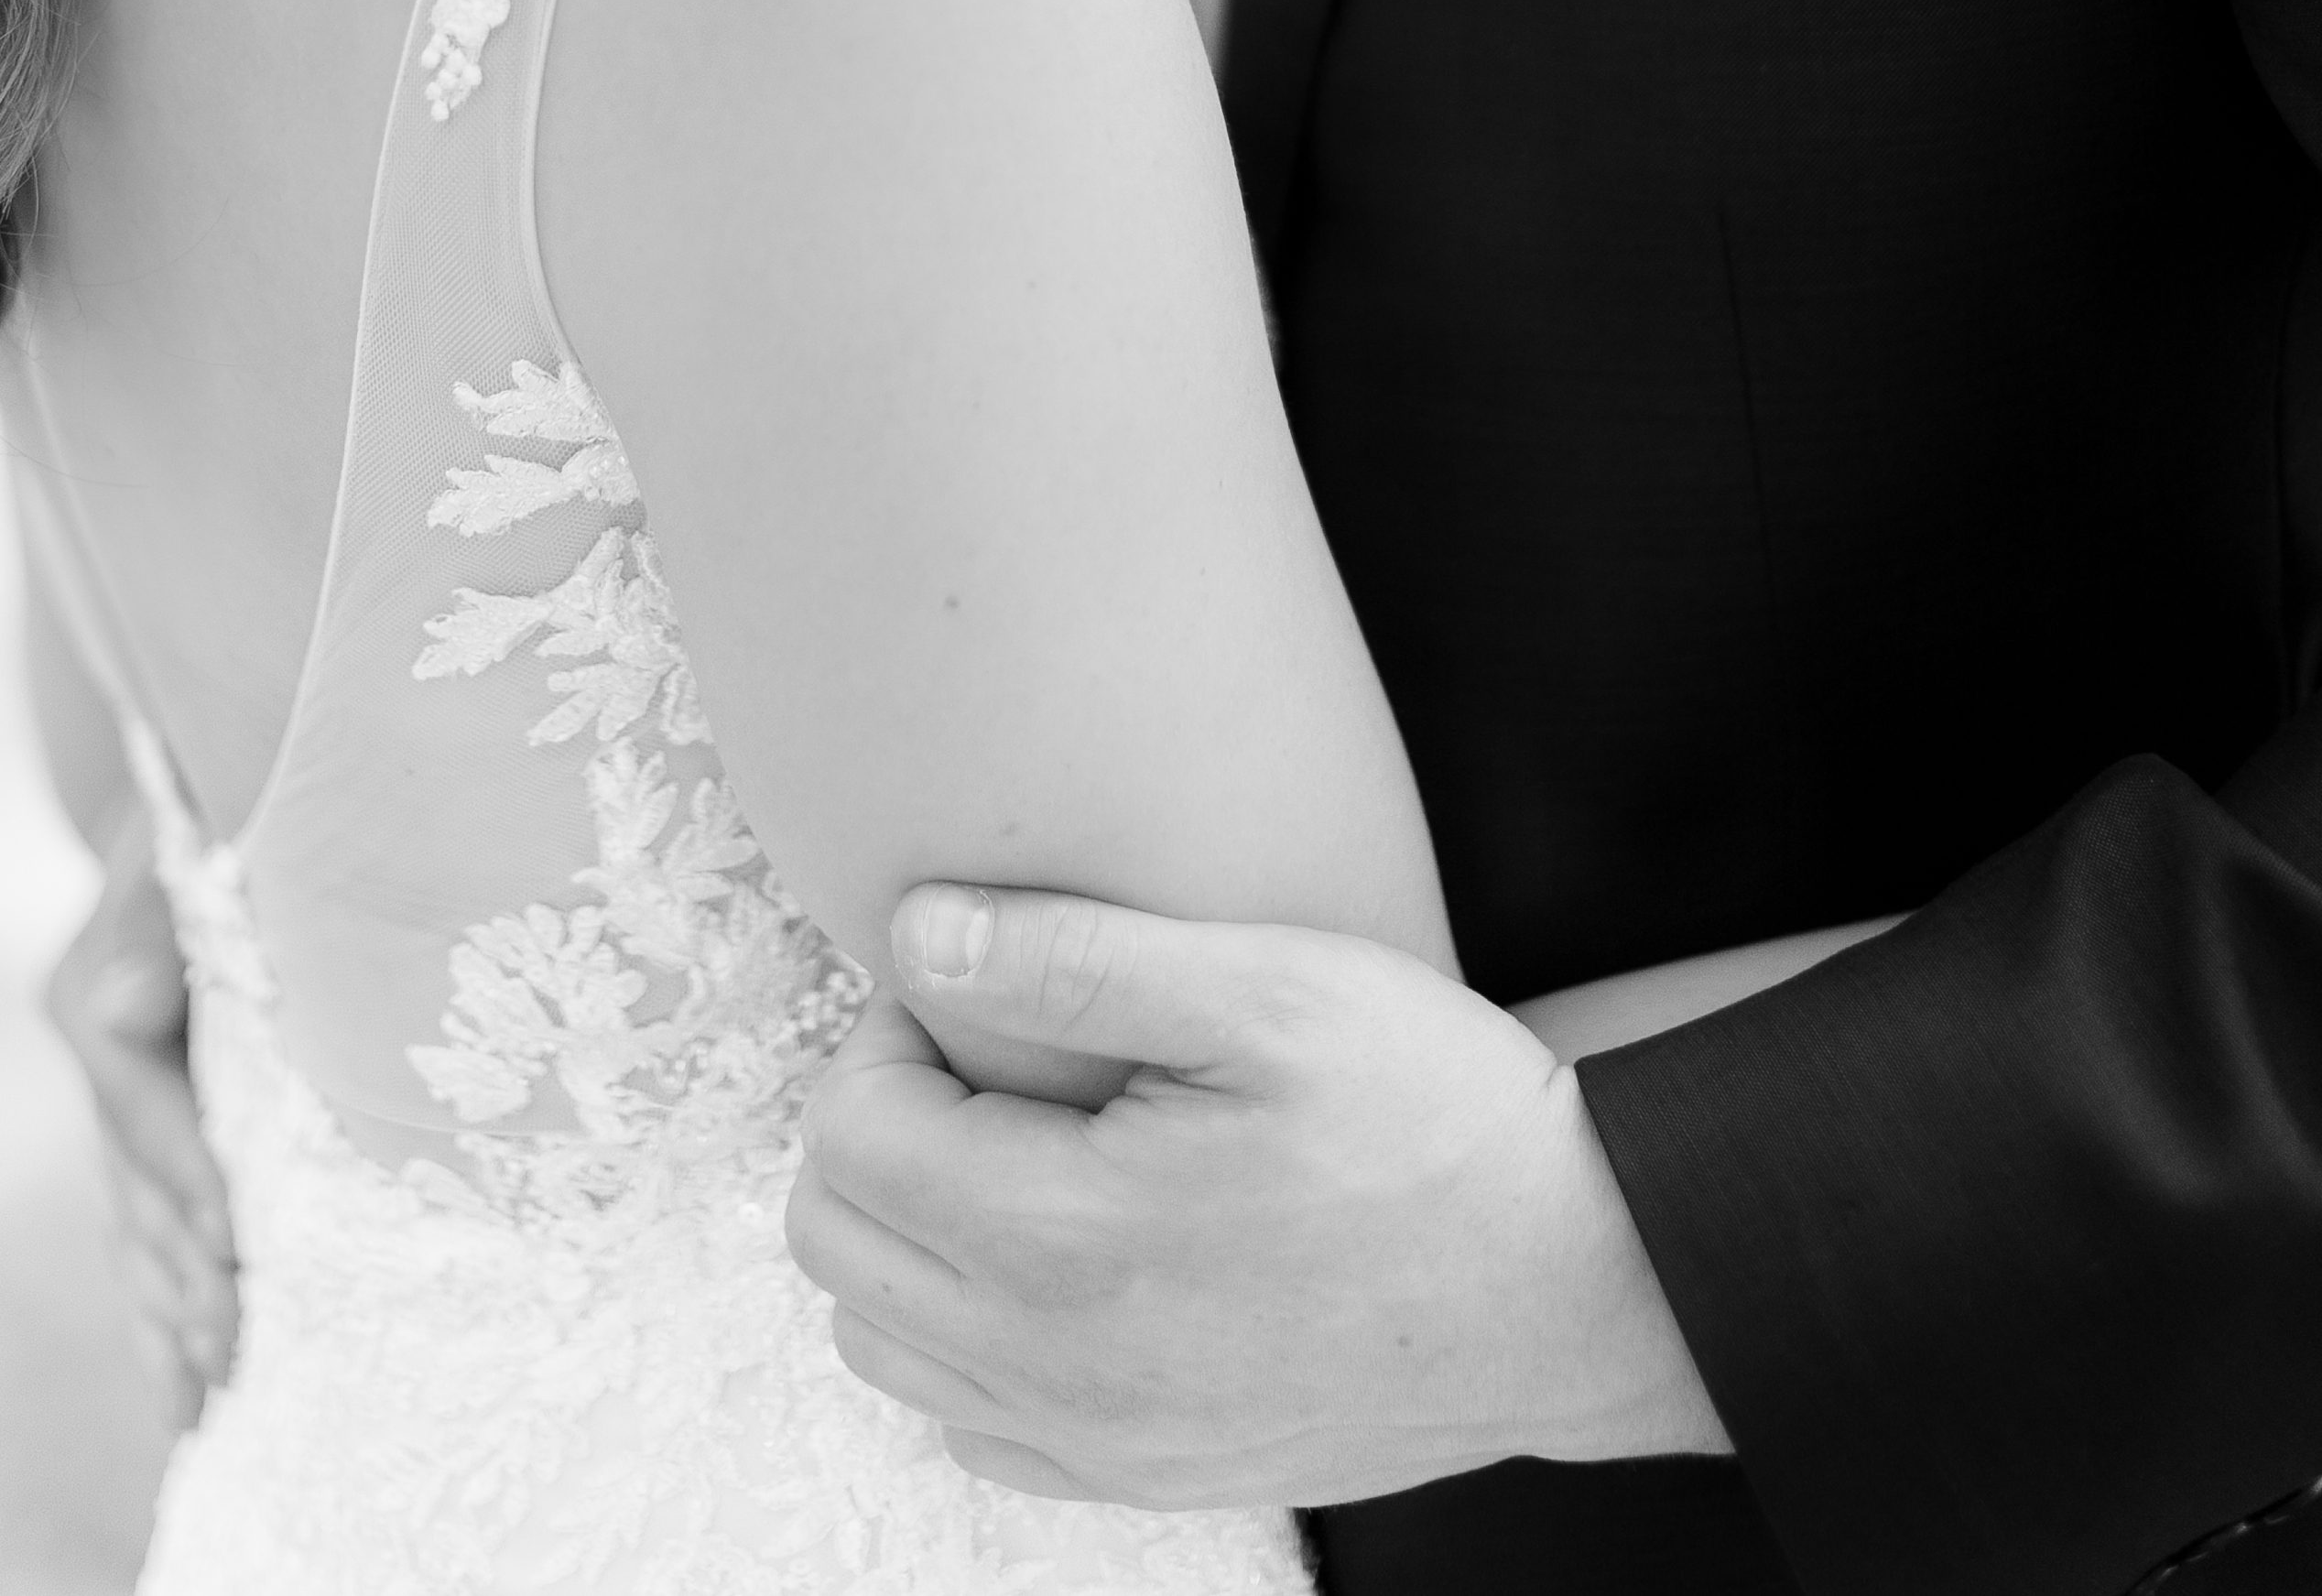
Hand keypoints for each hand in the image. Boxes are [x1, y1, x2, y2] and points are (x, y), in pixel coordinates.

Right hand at [45, 805, 237, 1426]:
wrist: (191, 768)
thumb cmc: (216, 784)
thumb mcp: (180, 824)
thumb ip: (154, 917)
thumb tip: (124, 1009)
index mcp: (92, 988)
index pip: (144, 1109)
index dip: (191, 1181)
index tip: (233, 1253)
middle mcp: (90, 1047)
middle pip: (136, 1187)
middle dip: (187, 1279)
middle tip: (238, 1361)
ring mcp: (105, 1091)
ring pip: (132, 1224)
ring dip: (171, 1314)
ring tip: (211, 1401)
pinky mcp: (134, 1116)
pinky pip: (139, 1224)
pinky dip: (160, 1301)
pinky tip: (182, 1378)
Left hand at [787, 886, 1726, 1509]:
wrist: (1579, 1278)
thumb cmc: (1432, 1115)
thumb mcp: (1260, 989)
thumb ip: (1068, 962)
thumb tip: (915, 935)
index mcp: (1064, 1243)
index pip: (847, 1136)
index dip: (892, 1031)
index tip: (987, 986)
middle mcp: (1059, 1375)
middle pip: (836, 1248)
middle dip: (878, 1126)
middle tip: (993, 1054)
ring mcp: (1104, 1447)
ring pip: (887, 1349)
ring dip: (909, 1232)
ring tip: (1020, 1142)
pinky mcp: (1156, 1479)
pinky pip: (978, 1426)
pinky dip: (970, 1336)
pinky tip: (1063, 1248)